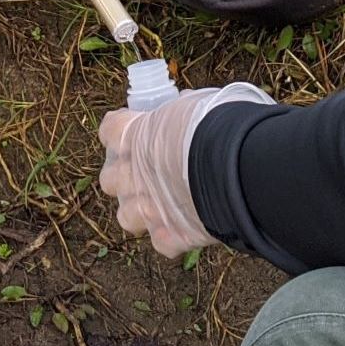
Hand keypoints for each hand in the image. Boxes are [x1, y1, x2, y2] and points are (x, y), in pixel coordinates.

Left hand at [97, 83, 273, 257]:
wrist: (235, 163)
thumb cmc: (214, 125)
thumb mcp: (194, 105)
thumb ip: (181, 111)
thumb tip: (186, 102)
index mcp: (131, 135)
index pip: (109, 130)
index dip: (122, 132)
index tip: (139, 132)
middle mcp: (130, 174)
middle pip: (109, 179)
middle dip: (125, 178)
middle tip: (151, 172)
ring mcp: (146, 209)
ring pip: (127, 217)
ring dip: (142, 213)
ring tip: (168, 204)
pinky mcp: (169, 237)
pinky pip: (162, 243)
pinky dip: (174, 237)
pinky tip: (190, 226)